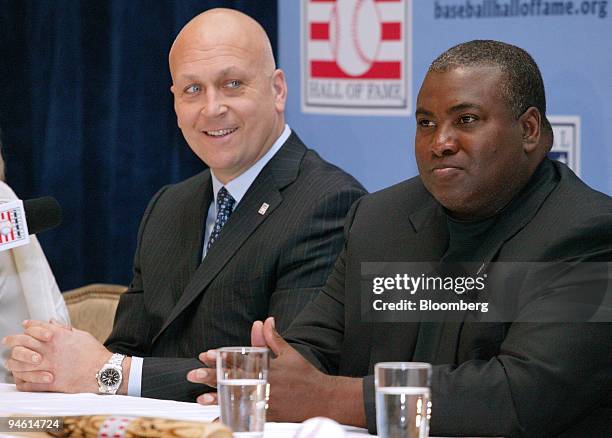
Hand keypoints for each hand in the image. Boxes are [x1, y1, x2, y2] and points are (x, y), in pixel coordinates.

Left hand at [2, 320, 118, 392]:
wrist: (103, 371)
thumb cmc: (94, 352)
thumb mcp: (82, 335)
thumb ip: (64, 329)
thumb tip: (53, 322)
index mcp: (58, 337)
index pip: (35, 327)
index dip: (28, 325)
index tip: (24, 325)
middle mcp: (50, 350)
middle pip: (22, 343)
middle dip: (12, 340)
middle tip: (7, 341)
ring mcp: (48, 367)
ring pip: (20, 364)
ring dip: (13, 363)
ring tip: (10, 363)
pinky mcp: (50, 383)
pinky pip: (28, 383)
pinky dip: (21, 382)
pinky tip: (20, 379)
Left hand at [189, 317, 347, 422]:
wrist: (323, 398)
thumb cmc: (304, 374)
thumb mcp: (289, 353)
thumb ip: (273, 338)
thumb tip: (265, 320)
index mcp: (268, 366)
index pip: (240, 360)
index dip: (221, 357)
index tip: (205, 355)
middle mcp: (266, 383)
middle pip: (234, 379)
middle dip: (212, 377)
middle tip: (193, 375)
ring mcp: (267, 400)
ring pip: (238, 399)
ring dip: (218, 399)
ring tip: (200, 399)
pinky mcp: (270, 414)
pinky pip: (248, 417)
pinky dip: (234, 419)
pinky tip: (221, 421)